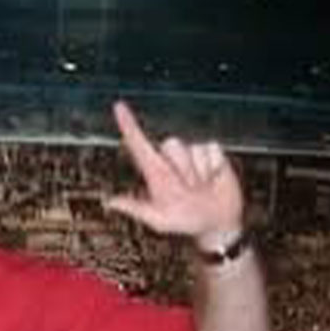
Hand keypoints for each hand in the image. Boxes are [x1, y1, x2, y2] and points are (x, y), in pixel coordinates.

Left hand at [105, 101, 244, 250]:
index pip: (139, 145)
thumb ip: (137, 209)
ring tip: (202, 187)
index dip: (129, 125)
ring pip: (193, 149)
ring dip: (199, 172)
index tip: (118, 106)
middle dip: (182, 169)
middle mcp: (171, 160)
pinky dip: (213, 168)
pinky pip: (212, 150)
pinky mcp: (212, 152)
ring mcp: (192, 154)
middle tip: (188, 191)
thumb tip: (110, 203)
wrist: (219, 224)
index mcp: (156, 173)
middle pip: (171, 144)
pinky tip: (213, 179)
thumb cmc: (187, 222)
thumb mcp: (160, 221)